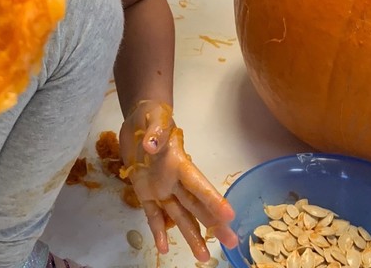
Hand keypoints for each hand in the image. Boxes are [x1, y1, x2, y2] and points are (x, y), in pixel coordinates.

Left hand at [119, 101, 235, 258]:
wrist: (138, 122)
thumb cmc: (151, 117)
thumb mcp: (153, 119)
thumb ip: (155, 132)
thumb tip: (150, 146)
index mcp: (179, 163)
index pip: (198, 184)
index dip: (212, 199)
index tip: (230, 214)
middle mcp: (174, 181)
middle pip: (197, 206)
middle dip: (213, 224)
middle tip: (232, 242)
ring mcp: (161, 189)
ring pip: (179, 216)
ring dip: (192, 236)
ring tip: (205, 258)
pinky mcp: (146, 193)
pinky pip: (153, 215)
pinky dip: (158, 231)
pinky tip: (164, 248)